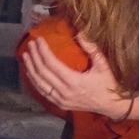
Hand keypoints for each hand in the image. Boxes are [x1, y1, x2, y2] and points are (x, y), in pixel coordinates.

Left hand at [20, 34, 134, 120]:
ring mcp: (61, 100)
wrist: (112, 105)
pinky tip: (30, 73)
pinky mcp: (60, 104)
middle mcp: (64, 92)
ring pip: (39, 84)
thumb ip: (92, 48)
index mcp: (74, 81)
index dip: (43, 51)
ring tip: (26, 56)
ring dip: (30, 69)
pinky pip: (43, 92)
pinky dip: (34, 82)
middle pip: (42, 72)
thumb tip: (80, 32)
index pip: (51, 64)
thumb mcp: (103, 65)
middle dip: (34, 57)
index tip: (38, 40)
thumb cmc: (108, 84)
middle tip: (30, 44)